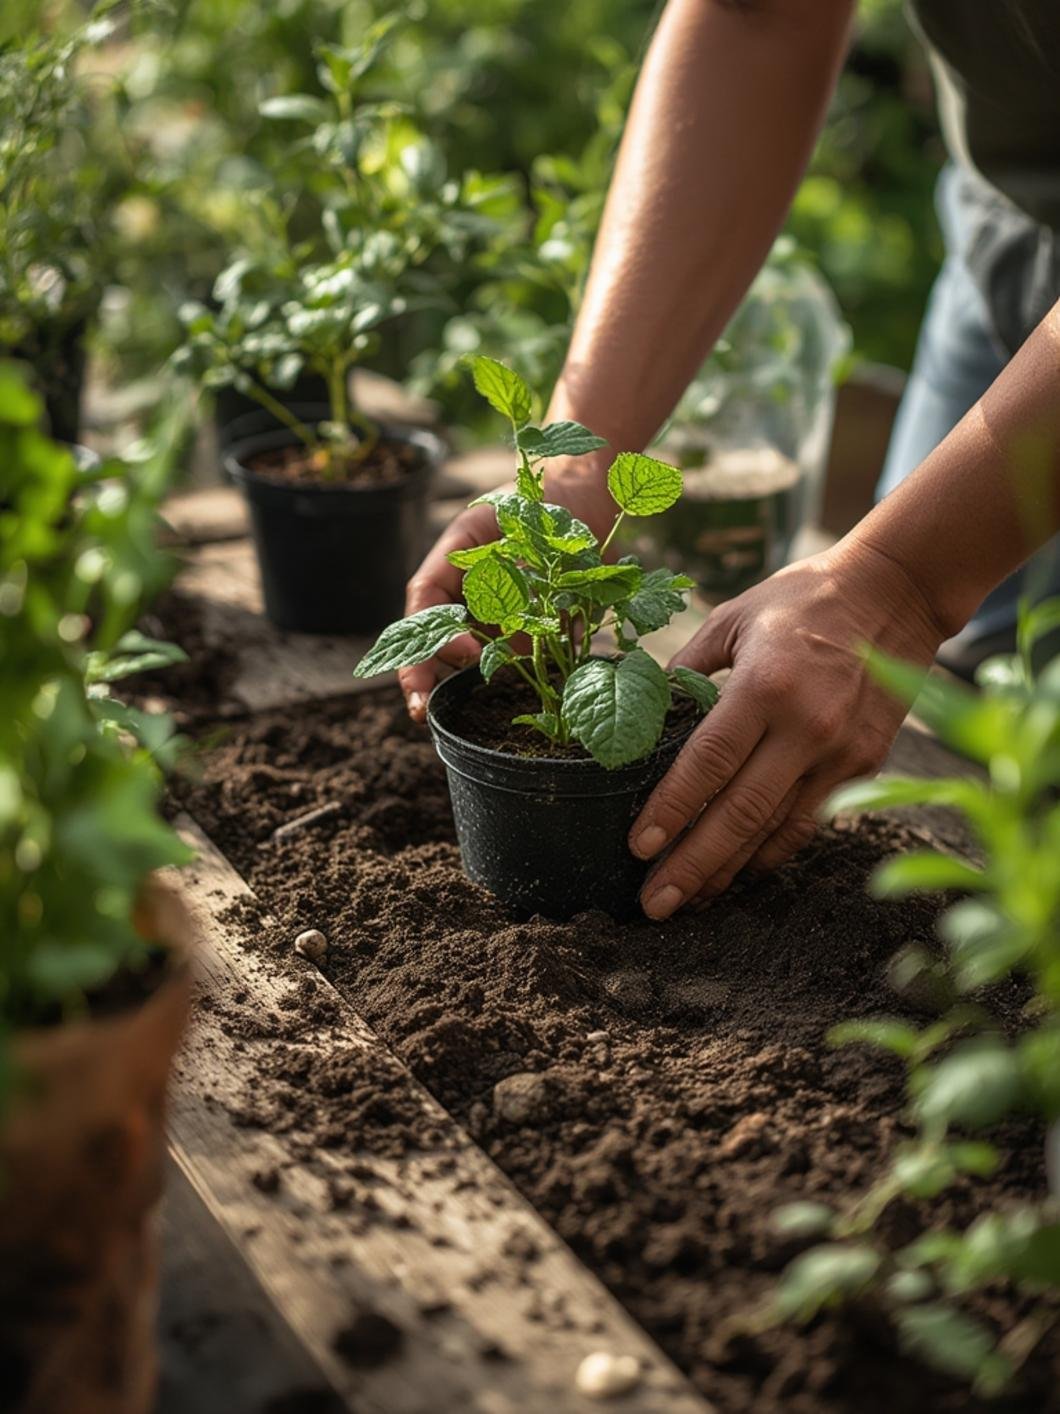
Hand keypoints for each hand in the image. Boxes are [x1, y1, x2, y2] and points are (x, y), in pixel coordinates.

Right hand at [400, 462, 612, 720]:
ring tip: (434, 716)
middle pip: (430, 634)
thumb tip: (504, 612)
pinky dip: (492, 682)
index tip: (464, 653)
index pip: (426, 599)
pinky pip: (499, 659)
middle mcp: (465, 589)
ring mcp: (487, 611)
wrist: (584, 504)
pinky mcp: (516, 629)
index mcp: (455, 558)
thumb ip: (513, 566)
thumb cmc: (548, 506)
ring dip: (446, 684)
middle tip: (419, 709)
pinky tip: (484, 710)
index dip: (434, 632)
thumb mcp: (527, 525)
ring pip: (457, 653)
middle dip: (420, 672)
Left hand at [630, 536, 949, 918]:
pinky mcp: (864, 764)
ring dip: (729, 871)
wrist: (896, 592)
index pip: (708, 763)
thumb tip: (639, 710)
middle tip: (653, 904)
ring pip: (776, 830)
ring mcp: (840, 752)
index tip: (638, 849)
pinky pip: (808, 821)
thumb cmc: (802, 600)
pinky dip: (771, 852)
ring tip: (688, 899)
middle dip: (692, 865)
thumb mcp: (733, 618)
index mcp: (765, 687)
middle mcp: (806, 728)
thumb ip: (685, 667)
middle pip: (740, 814)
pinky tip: (739, 871)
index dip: (671, 811)